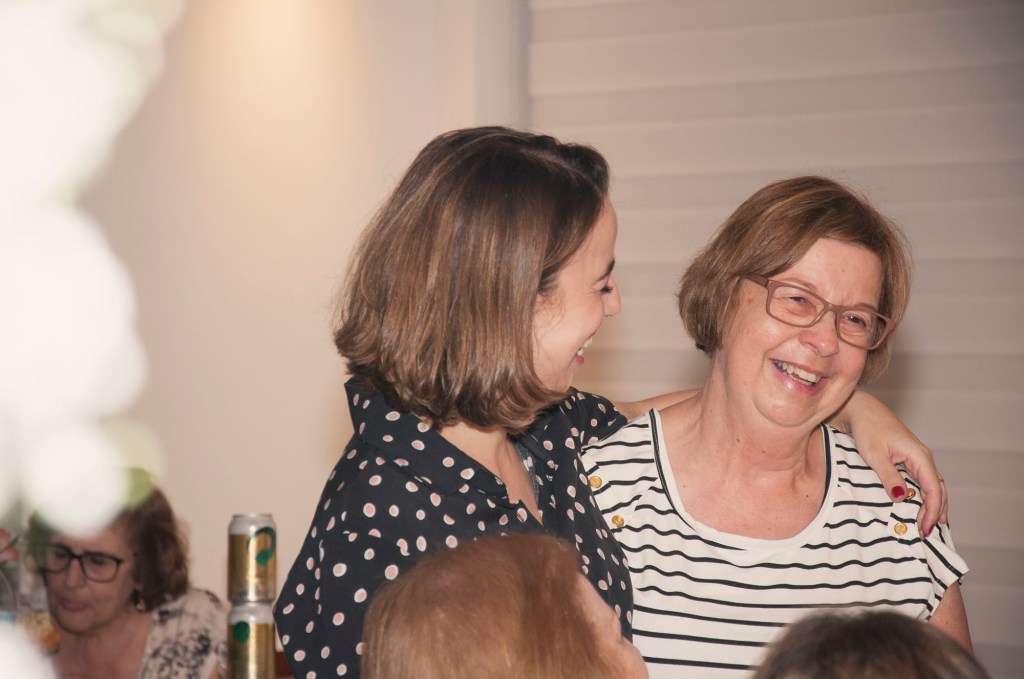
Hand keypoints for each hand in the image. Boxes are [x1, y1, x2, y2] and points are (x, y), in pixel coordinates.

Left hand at [832, 391, 947, 535]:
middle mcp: (923, 457)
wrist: (861, 410)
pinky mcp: (908, 460)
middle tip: (926, 533)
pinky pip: (922, 481)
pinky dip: (924, 496)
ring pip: (932, 486)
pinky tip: (920, 508)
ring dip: (932, 505)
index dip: (932, 510)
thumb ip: (888, 476)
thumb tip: (900, 497)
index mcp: (919, 456)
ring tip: (928, 526)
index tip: (926, 528)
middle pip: (938, 489)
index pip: (934, 488)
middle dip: (935, 512)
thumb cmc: (867, 429)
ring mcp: (917, 458)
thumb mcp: (875, 455)